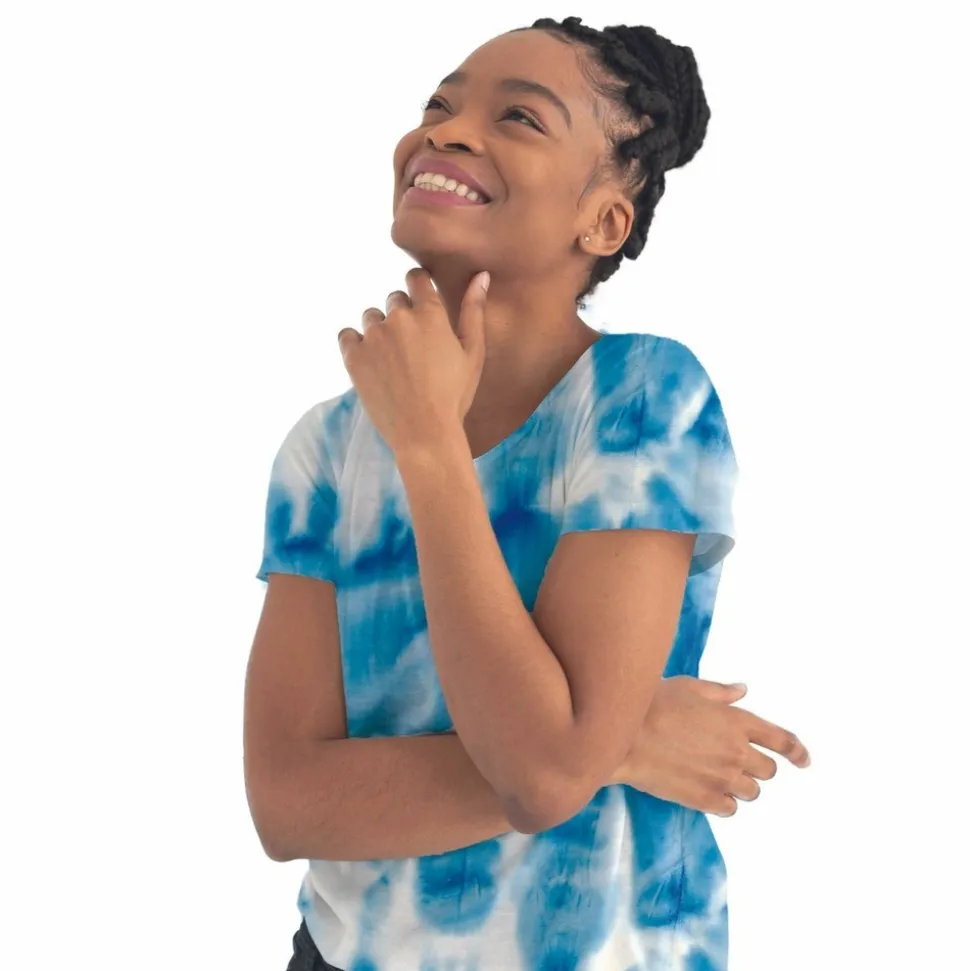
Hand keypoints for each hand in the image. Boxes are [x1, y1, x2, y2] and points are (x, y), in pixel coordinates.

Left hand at [337, 268, 489, 454]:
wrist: (424, 433)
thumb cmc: (454, 395)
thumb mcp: (473, 353)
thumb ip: (473, 310)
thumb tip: (480, 275)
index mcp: (430, 313)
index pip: (416, 278)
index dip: (419, 290)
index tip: (421, 308)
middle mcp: (399, 317)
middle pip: (394, 300)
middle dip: (402, 317)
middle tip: (412, 350)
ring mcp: (373, 336)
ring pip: (371, 317)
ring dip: (380, 331)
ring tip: (393, 361)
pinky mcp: (353, 356)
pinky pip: (348, 336)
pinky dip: (357, 345)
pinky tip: (372, 364)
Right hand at [616, 677, 809, 816]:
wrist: (625, 735)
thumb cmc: (654, 703)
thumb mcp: (689, 687)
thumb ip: (720, 692)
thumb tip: (742, 691)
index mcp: (738, 722)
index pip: (782, 740)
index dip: (797, 751)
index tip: (804, 760)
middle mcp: (737, 752)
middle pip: (768, 771)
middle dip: (756, 766)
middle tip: (735, 760)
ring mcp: (722, 778)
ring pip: (751, 792)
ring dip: (740, 785)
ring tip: (717, 775)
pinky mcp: (705, 800)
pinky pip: (730, 809)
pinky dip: (723, 802)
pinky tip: (707, 790)